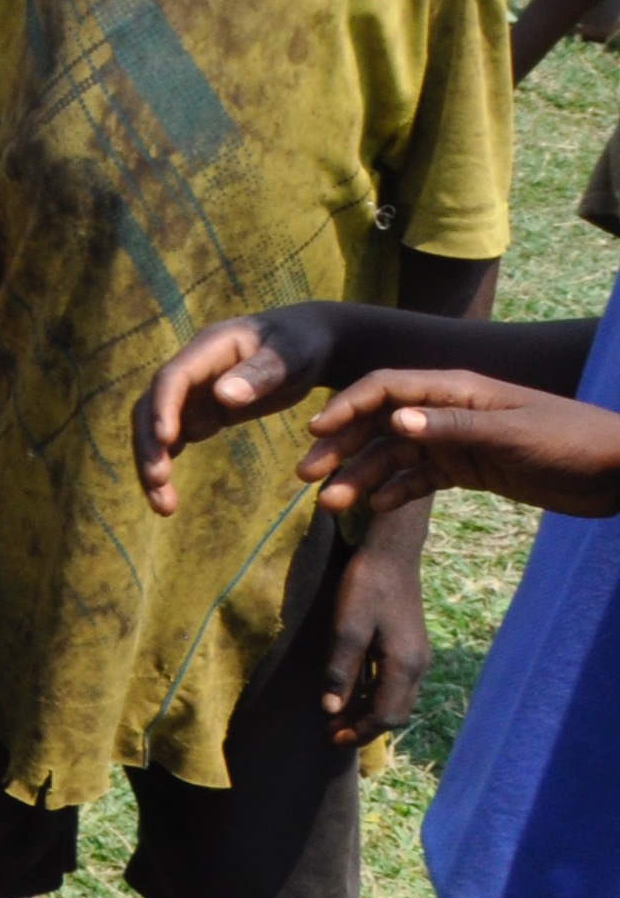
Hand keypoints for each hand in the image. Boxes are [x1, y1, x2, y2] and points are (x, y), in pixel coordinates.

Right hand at [134, 306, 338, 512]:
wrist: (311, 342)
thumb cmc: (304, 345)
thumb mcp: (291, 356)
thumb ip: (261, 373)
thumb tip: (223, 396)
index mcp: (208, 349)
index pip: (172, 378)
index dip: (163, 407)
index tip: (167, 441)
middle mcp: (191, 372)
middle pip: (152, 407)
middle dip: (150, 445)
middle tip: (158, 485)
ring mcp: (192, 393)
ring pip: (156, 428)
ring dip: (152, 463)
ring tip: (162, 506)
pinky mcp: (200, 412)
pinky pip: (174, 440)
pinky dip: (167, 465)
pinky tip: (169, 498)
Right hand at [294, 369, 619, 520]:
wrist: (618, 471)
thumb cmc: (571, 441)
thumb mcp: (512, 433)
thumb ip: (453, 426)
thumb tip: (393, 420)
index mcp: (456, 391)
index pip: (387, 388)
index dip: (348, 406)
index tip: (316, 432)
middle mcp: (448, 412)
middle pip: (380, 425)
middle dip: (342, 449)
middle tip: (308, 477)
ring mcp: (457, 441)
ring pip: (395, 457)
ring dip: (362, 478)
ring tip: (334, 506)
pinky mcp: (470, 470)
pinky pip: (420, 479)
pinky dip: (395, 493)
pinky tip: (375, 509)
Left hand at [316, 527, 427, 747]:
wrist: (391, 553)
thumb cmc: (366, 587)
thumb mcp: (347, 628)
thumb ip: (341, 670)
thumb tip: (331, 709)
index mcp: (405, 665)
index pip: (386, 714)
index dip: (360, 731)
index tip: (333, 738)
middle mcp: (418, 666)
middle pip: (395, 711)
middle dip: (365, 726)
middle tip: (332, 732)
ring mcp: (417, 656)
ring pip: (397, 698)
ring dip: (369, 711)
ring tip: (338, 717)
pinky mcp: (410, 645)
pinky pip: (396, 682)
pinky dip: (376, 694)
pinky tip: (354, 692)